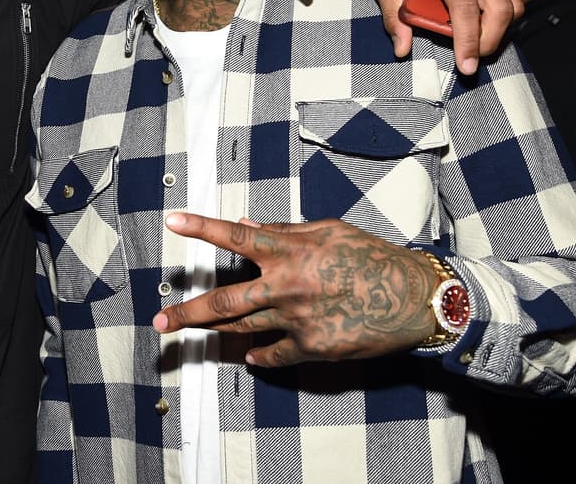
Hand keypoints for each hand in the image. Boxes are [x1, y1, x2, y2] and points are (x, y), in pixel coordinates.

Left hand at [153, 213, 437, 366]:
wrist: (414, 298)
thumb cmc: (373, 257)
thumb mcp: (330, 231)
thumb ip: (286, 231)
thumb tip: (250, 224)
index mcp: (290, 251)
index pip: (236, 235)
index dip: (201, 227)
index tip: (173, 221)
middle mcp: (286, 286)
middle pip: (225, 301)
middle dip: (188, 312)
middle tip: (161, 320)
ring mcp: (296, 320)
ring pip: (242, 329)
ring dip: (212, 333)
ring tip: (189, 334)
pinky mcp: (312, 347)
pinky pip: (274, 354)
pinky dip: (259, 354)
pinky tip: (248, 354)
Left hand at [372, 0, 522, 73]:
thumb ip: (393, 17)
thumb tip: (402, 49)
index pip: (465, 7)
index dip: (468, 40)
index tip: (466, 65)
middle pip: (500, 7)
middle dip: (491, 40)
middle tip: (472, 58)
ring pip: (513, 2)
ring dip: (501, 29)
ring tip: (477, 41)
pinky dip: (503, 13)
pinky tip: (482, 21)